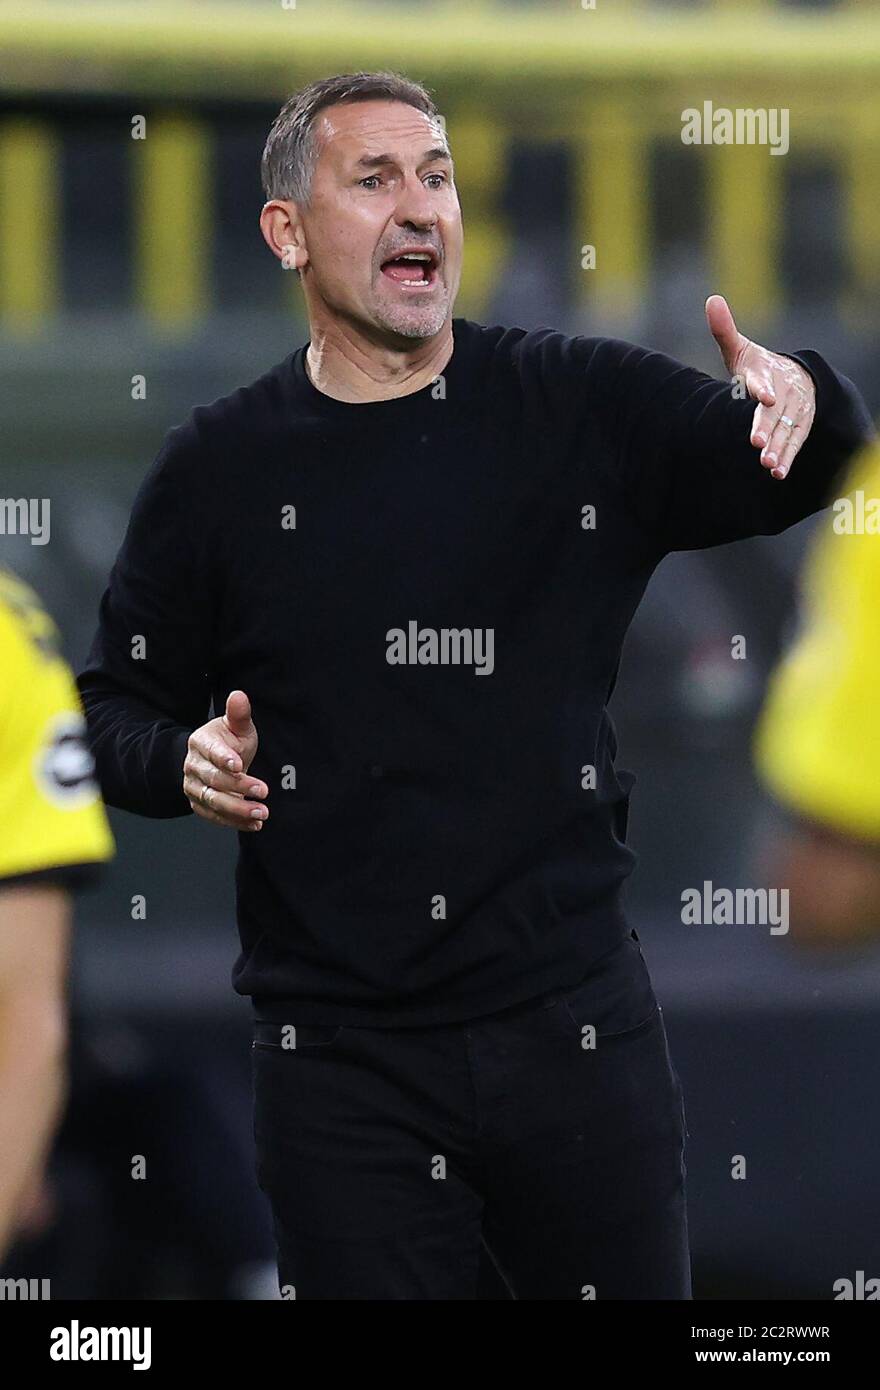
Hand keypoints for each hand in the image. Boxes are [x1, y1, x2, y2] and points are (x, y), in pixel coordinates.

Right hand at [183, 689, 268, 830]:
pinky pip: (215, 817)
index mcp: (200, 743)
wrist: (213, 760)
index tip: (239, 765)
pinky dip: (235, 822)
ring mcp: (194, 787)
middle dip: (239, 787)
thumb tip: (239, 695)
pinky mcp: (199, 805)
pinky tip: (254, 824)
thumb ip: (238, 714)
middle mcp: (193, 766)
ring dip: (238, 809)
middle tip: (263, 792)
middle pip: (213, 780)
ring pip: (213, 801)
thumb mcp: (236, 726)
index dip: (223, 758)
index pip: (211, 751)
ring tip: (262, 813)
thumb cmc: (228, 741)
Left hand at [706, 294, 815, 479]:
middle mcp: (783, 394)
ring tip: (766, 464)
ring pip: (786, 431)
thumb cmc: (759, 366)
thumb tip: (711, 299)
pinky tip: (777, 472)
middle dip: (767, 427)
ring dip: (777, 448)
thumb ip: (724, 331)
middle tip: (757, 443)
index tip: (766, 397)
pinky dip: (787, 458)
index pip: (764, 380)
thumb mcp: (742, 349)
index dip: (764, 388)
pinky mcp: (799, 428)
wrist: (797, 377)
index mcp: (766, 373)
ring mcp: (793, 412)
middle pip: (775, 412)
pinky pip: (794, 443)